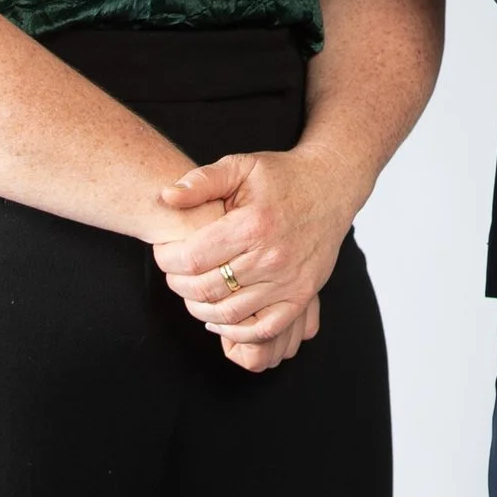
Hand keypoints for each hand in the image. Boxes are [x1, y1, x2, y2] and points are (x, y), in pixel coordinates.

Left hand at [153, 138, 374, 370]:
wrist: (331, 187)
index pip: (192, 259)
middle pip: (205, 289)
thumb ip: (202, 180)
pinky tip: (222, 316)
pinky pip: (263, 329)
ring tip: (194, 292)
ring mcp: (289, 280)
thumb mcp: (241, 166)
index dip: (167, 260)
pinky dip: (236, 330)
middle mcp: (272, 256)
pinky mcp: (302, 295)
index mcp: (253, 224)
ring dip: (200, 308)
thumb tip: (166, 197)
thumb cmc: (282, 177)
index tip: (165, 252)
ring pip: (229, 313)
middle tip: (176, 273)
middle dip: (179, 284)